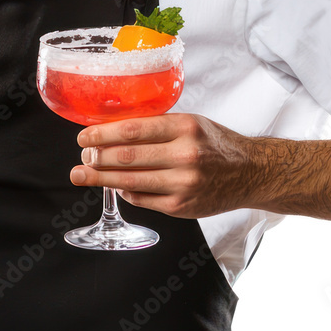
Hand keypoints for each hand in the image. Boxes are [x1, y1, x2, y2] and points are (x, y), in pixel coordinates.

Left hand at [71, 113, 258, 218]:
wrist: (250, 172)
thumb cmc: (215, 143)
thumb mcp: (191, 123)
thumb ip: (157, 126)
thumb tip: (113, 132)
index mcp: (185, 127)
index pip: (133, 129)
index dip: (103, 134)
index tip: (84, 136)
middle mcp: (185, 155)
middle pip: (127, 157)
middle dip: (97, 157)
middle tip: (81, 155)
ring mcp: (183, 184)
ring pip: (129, 181)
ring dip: (100, 178)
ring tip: (81, 174)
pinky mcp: (181, 207)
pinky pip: (142, 199)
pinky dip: (124, 191)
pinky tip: (114, 185)